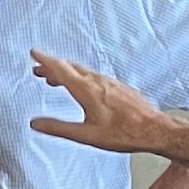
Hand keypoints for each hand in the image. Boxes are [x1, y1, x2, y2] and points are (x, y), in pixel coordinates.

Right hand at [28, 51, 188, 167]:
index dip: (45, 60)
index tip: (34, 53)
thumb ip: (59, 128)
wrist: (154, 129)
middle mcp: (98, 82)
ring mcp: (110, 82)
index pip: (60, 69)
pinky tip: (84, 87)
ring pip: (83, 71)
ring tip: (56, 79)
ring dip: (67, 72)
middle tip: (39, 69)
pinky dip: (82, 77)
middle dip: (52, 67)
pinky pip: (95, 77)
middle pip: (70, 68)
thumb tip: (36, 123)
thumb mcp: (86, 135)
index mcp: (87, 90)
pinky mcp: (119, 87)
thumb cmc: (123, 133)